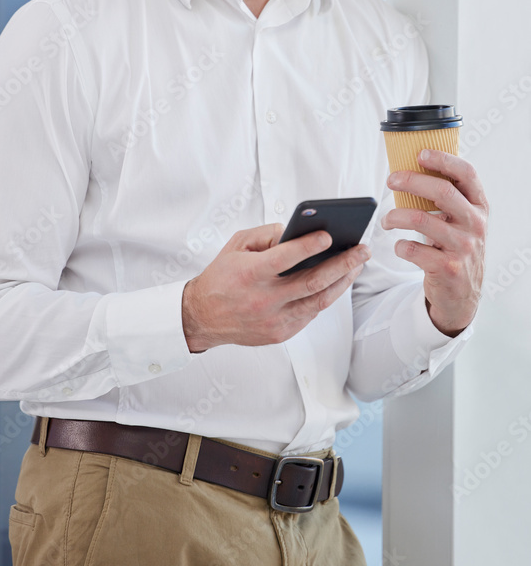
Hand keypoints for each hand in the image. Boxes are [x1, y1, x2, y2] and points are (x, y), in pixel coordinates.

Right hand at [182, 224, 370, 351]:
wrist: (202, 317)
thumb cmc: (221, 276)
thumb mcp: (236, 245)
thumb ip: (266, 235)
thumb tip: (297, 232)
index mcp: (250, 273)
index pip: (285, 257)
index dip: (309, 246)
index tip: (330, 235)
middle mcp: (264, 299)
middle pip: (312, 281)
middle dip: (343, 264)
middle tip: (362, 250)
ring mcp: (274, 320)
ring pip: (318, 301)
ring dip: (342, 282)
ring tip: (357, 265)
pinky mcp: (280, 333)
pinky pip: (310, 313)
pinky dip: (325, 296)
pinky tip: (337, 282)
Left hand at [381, 149, 488, 335]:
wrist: (462, 294)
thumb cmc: (455, 247)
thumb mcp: (462, 221)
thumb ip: (448, 198)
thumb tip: (412, 168)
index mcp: (479, 207)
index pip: (467, 174)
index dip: (444, 159)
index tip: (420, 154)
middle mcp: (475, 225)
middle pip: (441, 191)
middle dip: (411, 180)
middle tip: (391, 180)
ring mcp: (464, 247)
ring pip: (420, 219)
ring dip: (395, 216)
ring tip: (387, 220)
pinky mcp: (448, 268)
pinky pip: (413, 248)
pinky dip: (399, 245)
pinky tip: (399, 245)